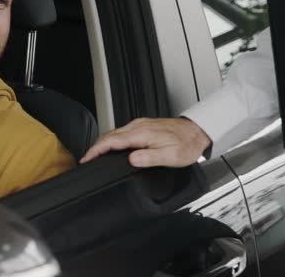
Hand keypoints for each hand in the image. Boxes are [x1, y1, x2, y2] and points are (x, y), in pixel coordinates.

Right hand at [80, 117, 211, 167]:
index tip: (87, 158)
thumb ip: (149, 157)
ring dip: (102, 143)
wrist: (197, 131)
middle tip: (86, 159)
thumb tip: (131, 159)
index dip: (96, 150)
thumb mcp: (171, 156)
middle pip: (109, 135)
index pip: (112, 141)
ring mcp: (140, 124)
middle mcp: (139, 126)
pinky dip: (112, 140)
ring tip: (95, 155)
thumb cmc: (186, 144)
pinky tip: (112, 147)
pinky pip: (121, 132)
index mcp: (142, 134)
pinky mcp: (143, 125)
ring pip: (114, 133)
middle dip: (95, 147)